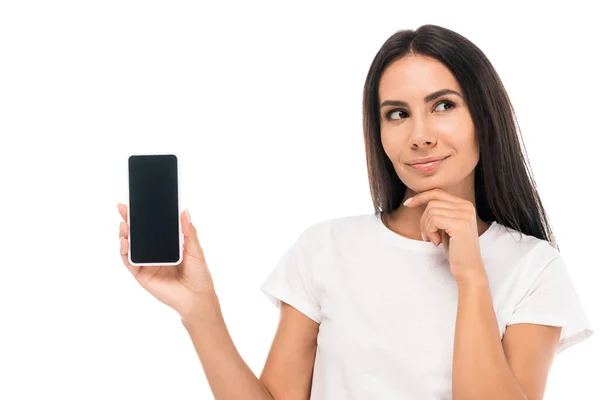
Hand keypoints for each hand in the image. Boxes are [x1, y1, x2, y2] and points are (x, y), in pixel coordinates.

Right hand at [117, 203, 215, 317]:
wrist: (197, 297)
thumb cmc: (199, 274)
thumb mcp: (195, 249)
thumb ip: (188, 231)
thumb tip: (185, 210)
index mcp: (166, 244)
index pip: (152, 226)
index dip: (144, 215)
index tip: (137, 202)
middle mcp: (154, 252)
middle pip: (138, 234)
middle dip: (129, 220)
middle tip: (123, 207)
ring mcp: (146, 263)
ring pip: (130, 246)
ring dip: (124, 234)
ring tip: (124, 224)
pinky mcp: (141, 275)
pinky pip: (128, 261)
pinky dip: (124, 251)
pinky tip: (124, 241)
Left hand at [403, 188, 486, 283]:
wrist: (468, 268)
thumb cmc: (455, 248)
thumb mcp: (446, 225)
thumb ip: (439, 211)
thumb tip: (418, 198)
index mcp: (465, 205)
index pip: (438, 192)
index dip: (420, 196)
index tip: (407, 204)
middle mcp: (467, 207)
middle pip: (432, 202)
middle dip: (423, 220)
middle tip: (427, 236)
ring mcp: (465, 215)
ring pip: (431, 211)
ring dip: (426, 227)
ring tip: (432, 240)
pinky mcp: (460, 224)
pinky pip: (434, 220)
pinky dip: (430, 231)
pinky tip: (436, 242)